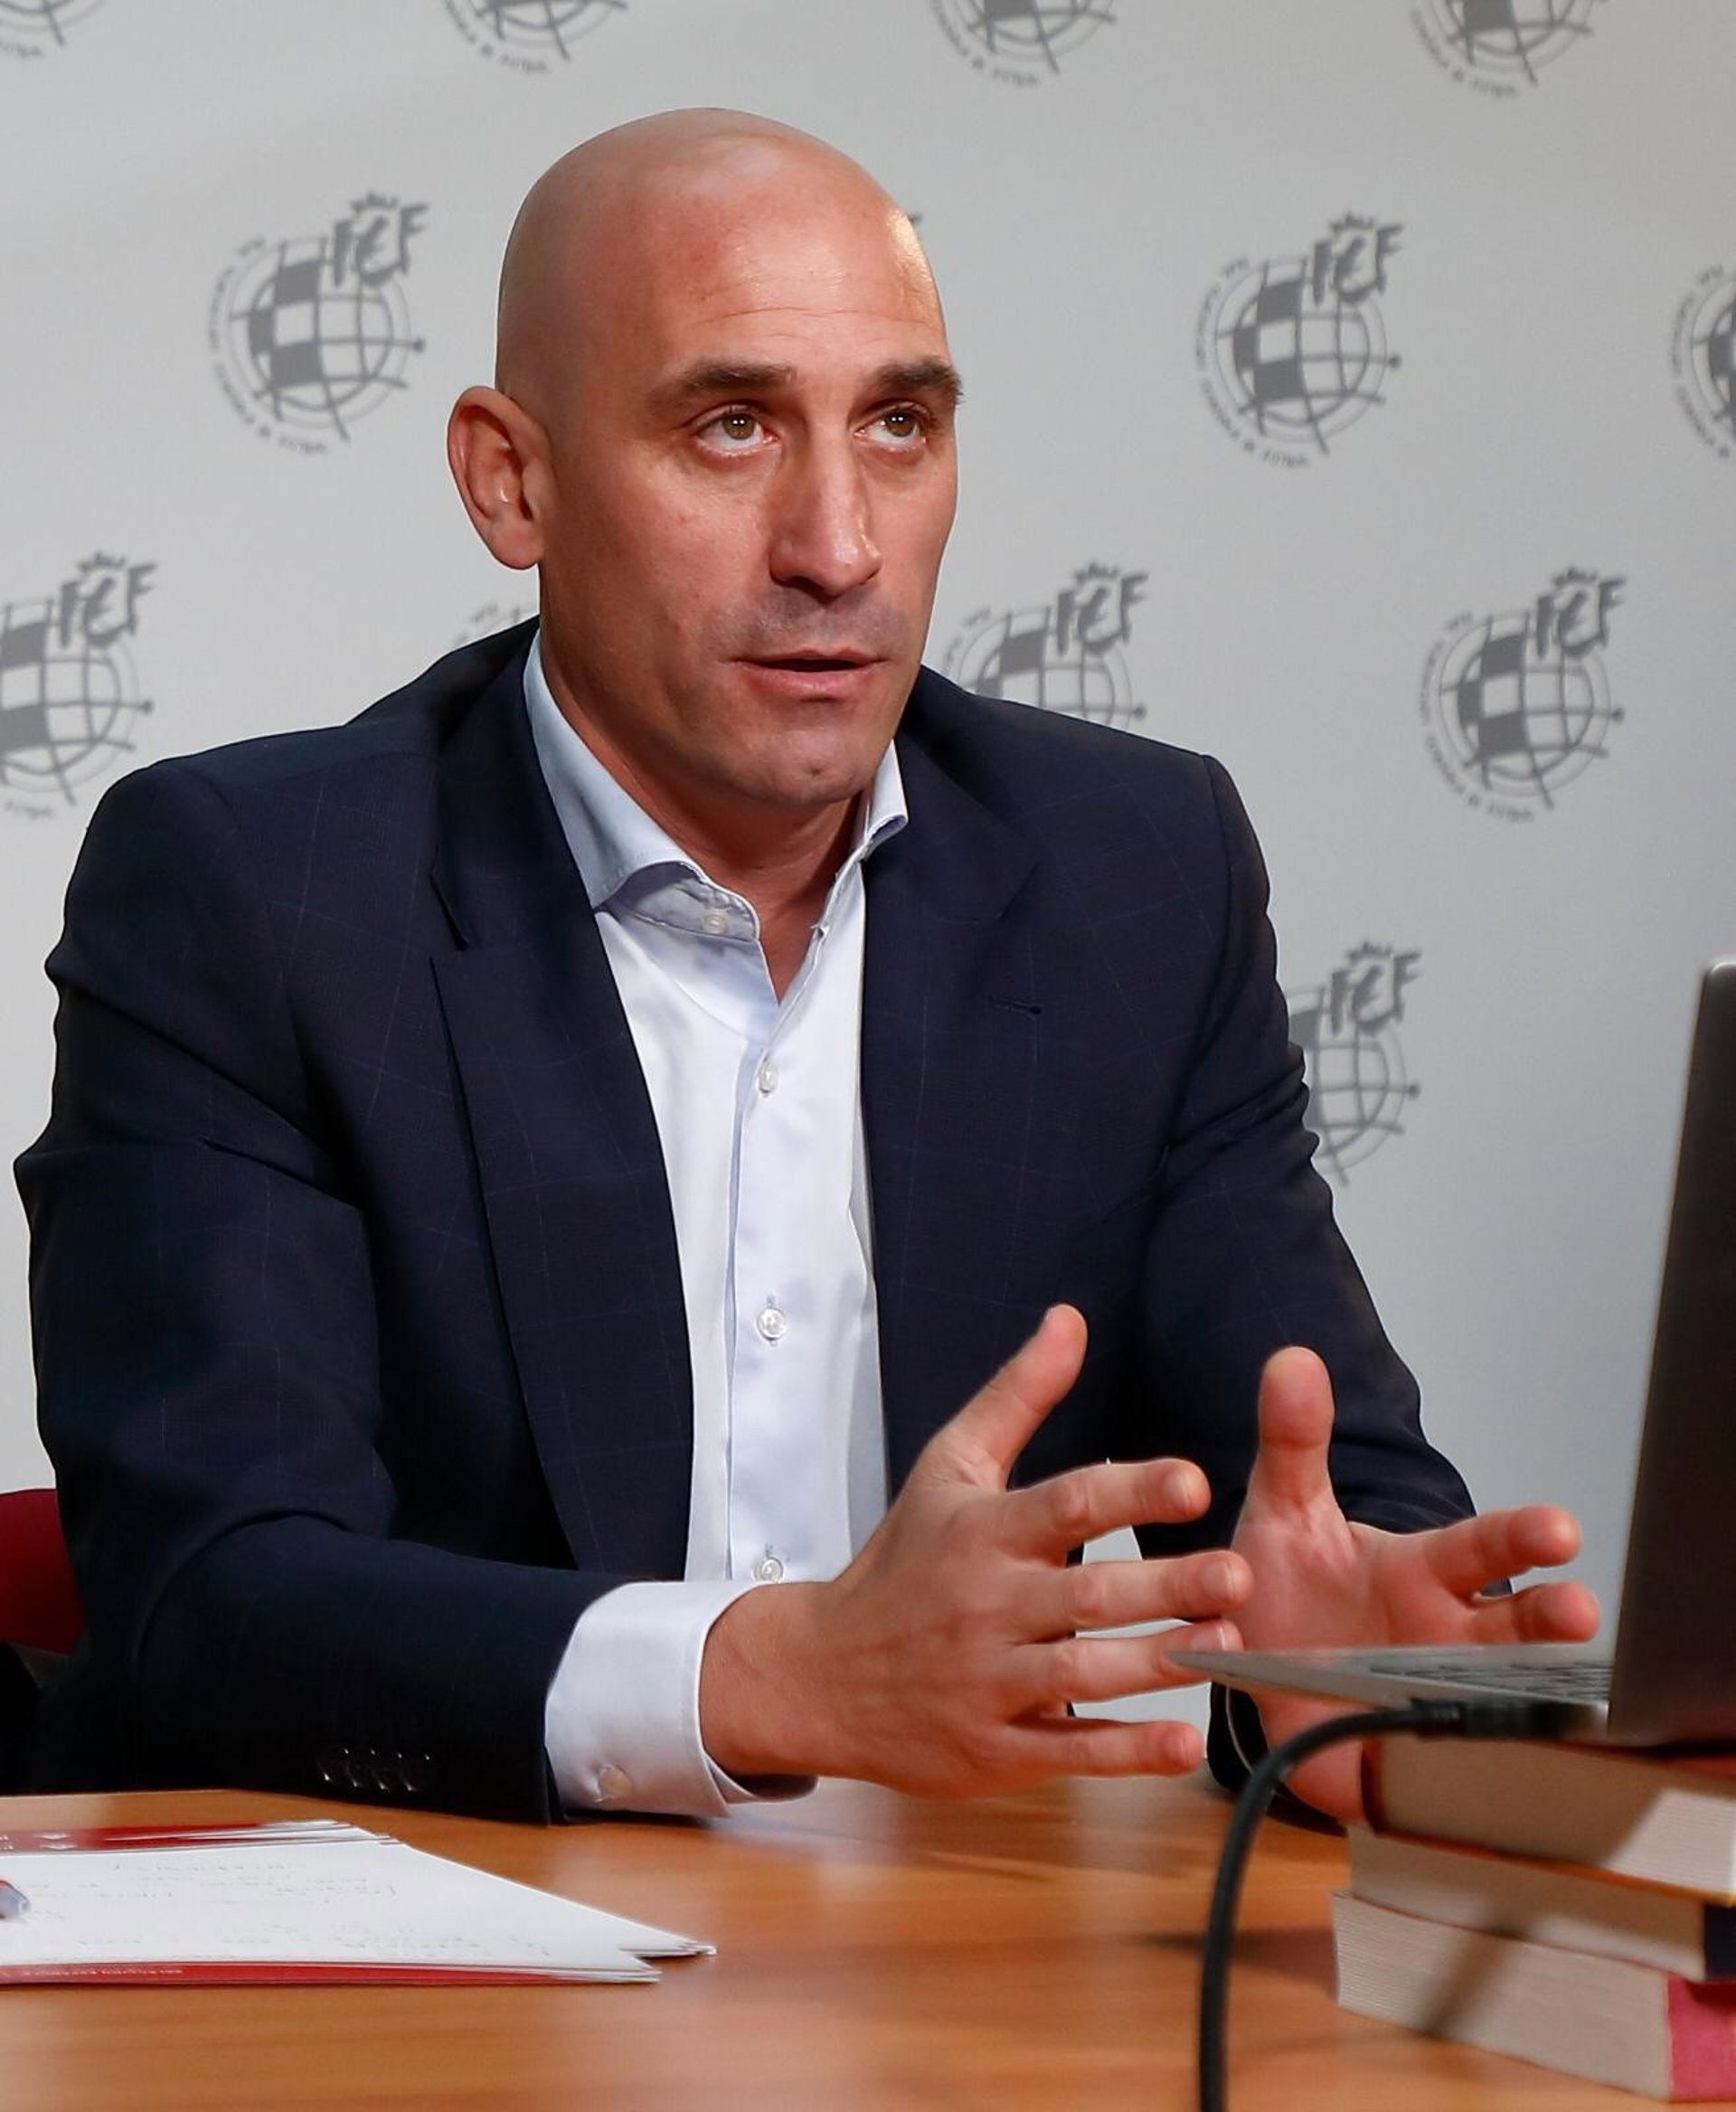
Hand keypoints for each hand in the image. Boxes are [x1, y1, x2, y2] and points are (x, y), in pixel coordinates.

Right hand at [700, 1305, 1250, 1795]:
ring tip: (1228, 1647)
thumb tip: (1070, 1320)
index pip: (1065, 1505)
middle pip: (1085, 1596)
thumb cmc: (902, 1562)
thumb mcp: (949, 1468)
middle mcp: (985, 1606)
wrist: (821, 1673)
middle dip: (1166, 1586)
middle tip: (1239, 1574)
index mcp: (982, 1532)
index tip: (1194, 1482)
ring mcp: (987, 1682)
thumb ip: (1018, 1395)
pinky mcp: (992, 1749)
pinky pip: (1065, 1752)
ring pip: (1081, 1677)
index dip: (1130, 1491)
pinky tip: (1183, 1744)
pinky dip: (1125, 1754)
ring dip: (1158, 1664)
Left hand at [1229, 1347, 1600, 1819]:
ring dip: (1516, 1701)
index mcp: (1421, 1572)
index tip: (1561, 1529)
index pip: (1482, 1549)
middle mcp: (1440, 1637)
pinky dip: (1443, 1770)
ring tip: (1551, 1707)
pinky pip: (1429, 1771)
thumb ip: (1293, 1440)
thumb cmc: (1290, 1580)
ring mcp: (1423, 1699)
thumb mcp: (1283, 1507)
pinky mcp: (1392, 1760)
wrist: (1250, 1668)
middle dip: (1546, 1618)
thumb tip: (1291, 1358)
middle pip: (1510, 1628)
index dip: (1520, 1538)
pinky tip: (1465, 1775)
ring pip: (1489, 1702)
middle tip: (1579, 1611)